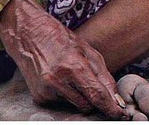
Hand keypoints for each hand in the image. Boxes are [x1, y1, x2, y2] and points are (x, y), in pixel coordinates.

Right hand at [0, 0, 125, 117]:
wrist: (29, 35)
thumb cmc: (61, 39)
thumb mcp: (87, 50)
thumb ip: (103, 74)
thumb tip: (115, 96)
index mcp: (74, 66)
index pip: (97, 95)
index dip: (110, 107)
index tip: (120, 113)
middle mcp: (59, 81)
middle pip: (87, 105)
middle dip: (94, 100)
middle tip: (94, 86)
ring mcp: (47, 91)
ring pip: (75, 106)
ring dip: (80, 97)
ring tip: (73, 78)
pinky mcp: (39, 97)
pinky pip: (60, 103)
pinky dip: (65, 95)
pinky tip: (60, 80)